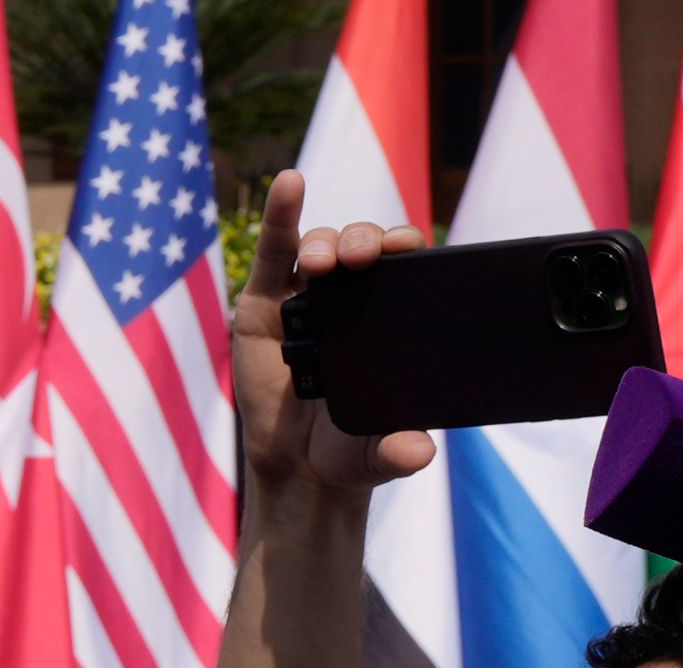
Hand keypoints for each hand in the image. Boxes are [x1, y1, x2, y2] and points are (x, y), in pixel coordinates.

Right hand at [234, 169, 437, 495]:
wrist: (297, 468)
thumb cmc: (347, 449)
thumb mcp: (377, 451)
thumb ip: (396, 450)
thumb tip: (419, 453)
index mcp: (390, 317)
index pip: (404, 268)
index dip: (406, 248)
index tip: (409, 247)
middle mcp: (351, 300)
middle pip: (363, 248)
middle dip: (365, 241)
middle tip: (363, 259)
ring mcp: (306, 297)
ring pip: (322, 246)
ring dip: (326, 243)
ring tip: (322, 264)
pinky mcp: (263, 303)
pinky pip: (274, 252)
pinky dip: (281, 215)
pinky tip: (290, 184)